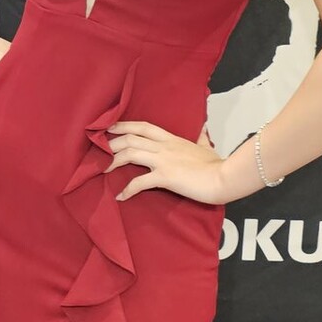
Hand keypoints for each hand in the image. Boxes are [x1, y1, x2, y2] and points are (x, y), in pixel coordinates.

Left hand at [108, 119, 226, 204]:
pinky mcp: (165, 177)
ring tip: (103, 170)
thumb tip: (203, 128)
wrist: (223, 177)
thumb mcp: (206, 146)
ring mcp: (163, 160)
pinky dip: (128, 189)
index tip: (109, 127)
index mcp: (171, 139)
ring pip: (130, 153)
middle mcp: (164, 146)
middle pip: (131, 138)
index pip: (143, 126)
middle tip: (98, 149)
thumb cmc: (216, 164)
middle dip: (112, 143)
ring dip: (113, 161)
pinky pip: (140, 182)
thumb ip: (201, 137)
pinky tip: (121, 196)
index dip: (124, 125)